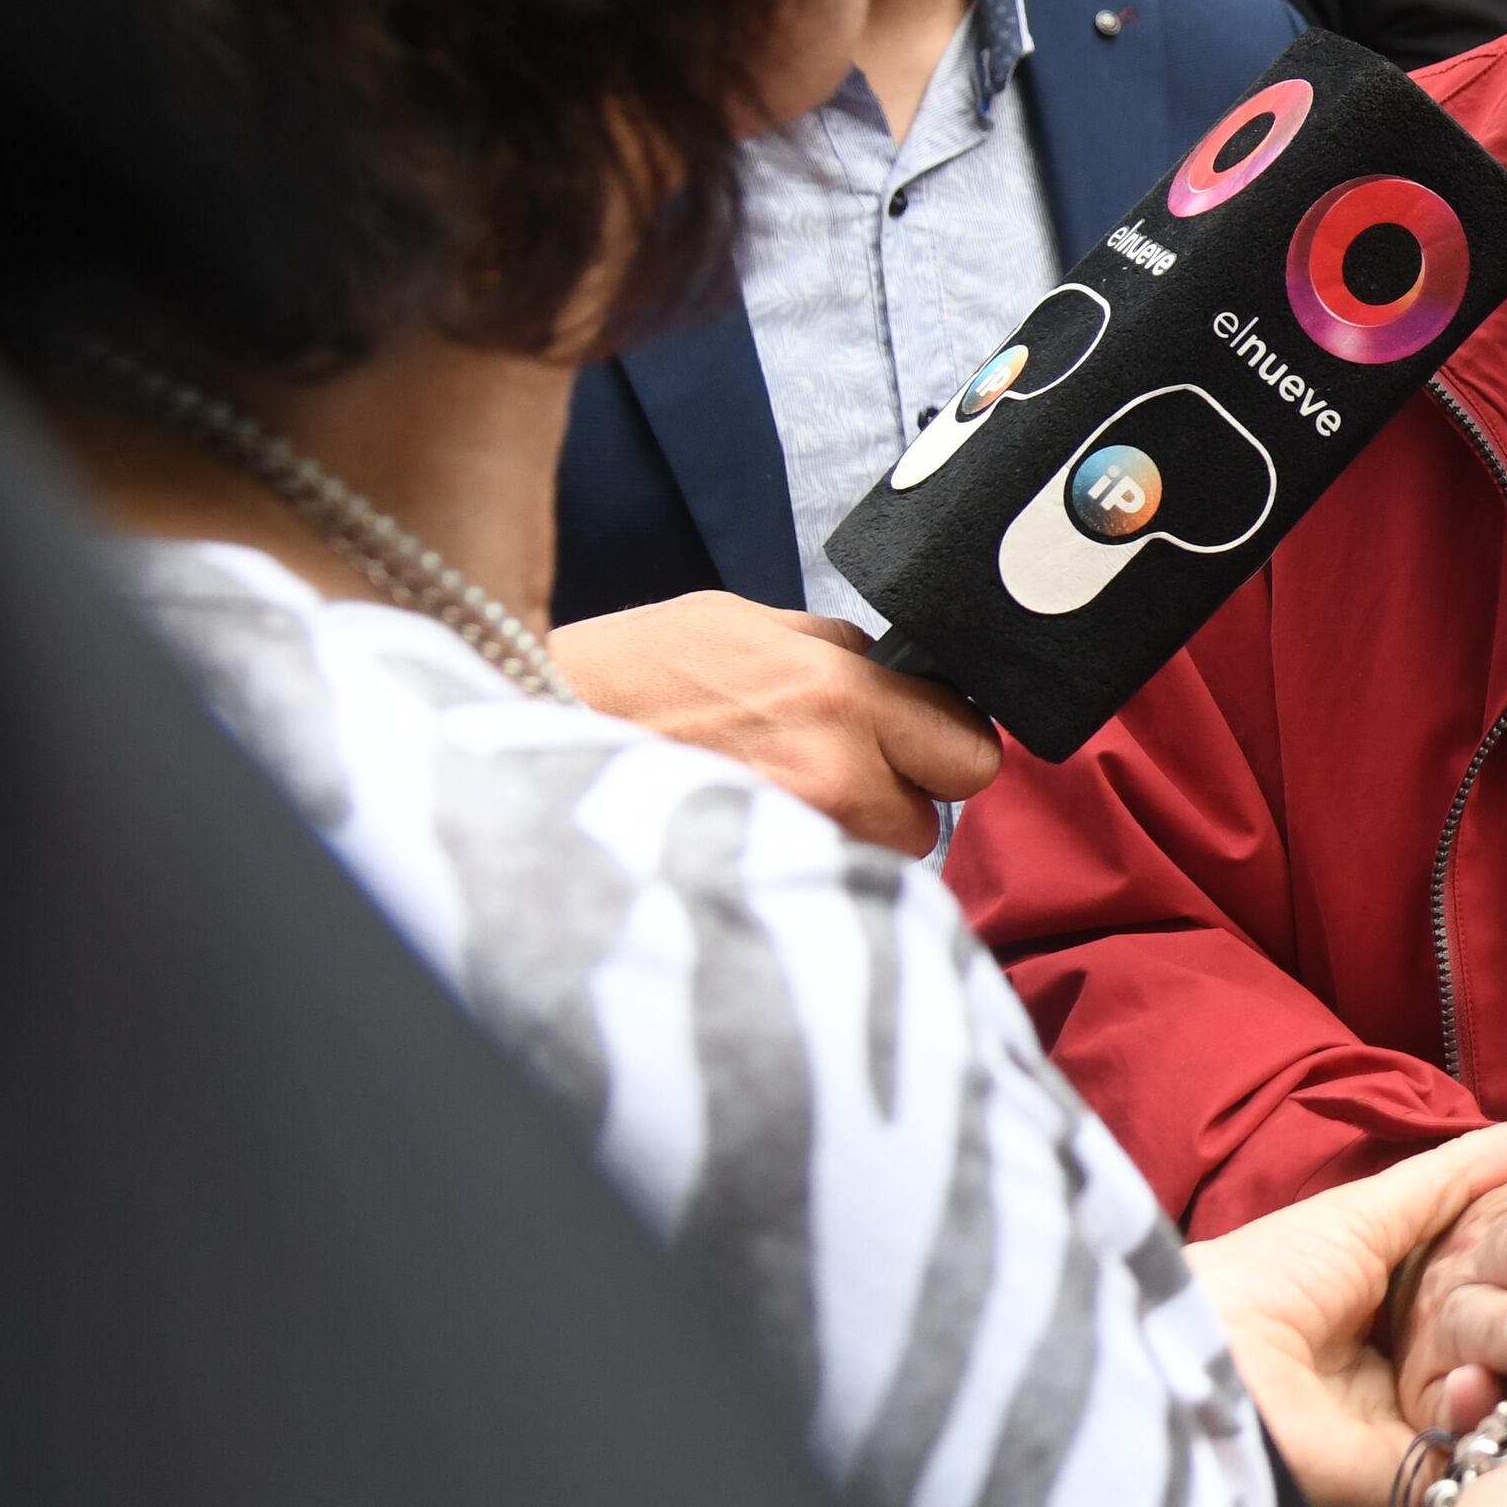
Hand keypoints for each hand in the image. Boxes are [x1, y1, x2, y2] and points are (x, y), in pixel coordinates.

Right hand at [552, 592, 999, 852]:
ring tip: (784, 795)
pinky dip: (803, 862)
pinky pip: (820, 881)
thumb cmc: (631, 671)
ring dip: (853, 834)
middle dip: (905, 795)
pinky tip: (755, 826)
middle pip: (935, 820)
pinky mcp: (756, 883)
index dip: (948, 743)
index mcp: (839, 697)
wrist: (533, 729)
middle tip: (847, 768)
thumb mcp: (748, 623)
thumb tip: (897, 674)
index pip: (972, 752)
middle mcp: (832, 778)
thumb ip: (839, 652)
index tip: (920, 737)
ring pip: (877, 860)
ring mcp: (796, 841)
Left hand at [1186, 1116, 1506, 1506]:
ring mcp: (1433, 1436)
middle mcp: (1437, 1374)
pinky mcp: (1420, 1492)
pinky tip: (1476, 1377)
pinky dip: (1489, 1405)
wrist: (1207, 1361)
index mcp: (1423, 1311)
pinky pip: (1480, 1450)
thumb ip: (1456, 1178)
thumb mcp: (1371, 1214)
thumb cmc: (1269, 1280)